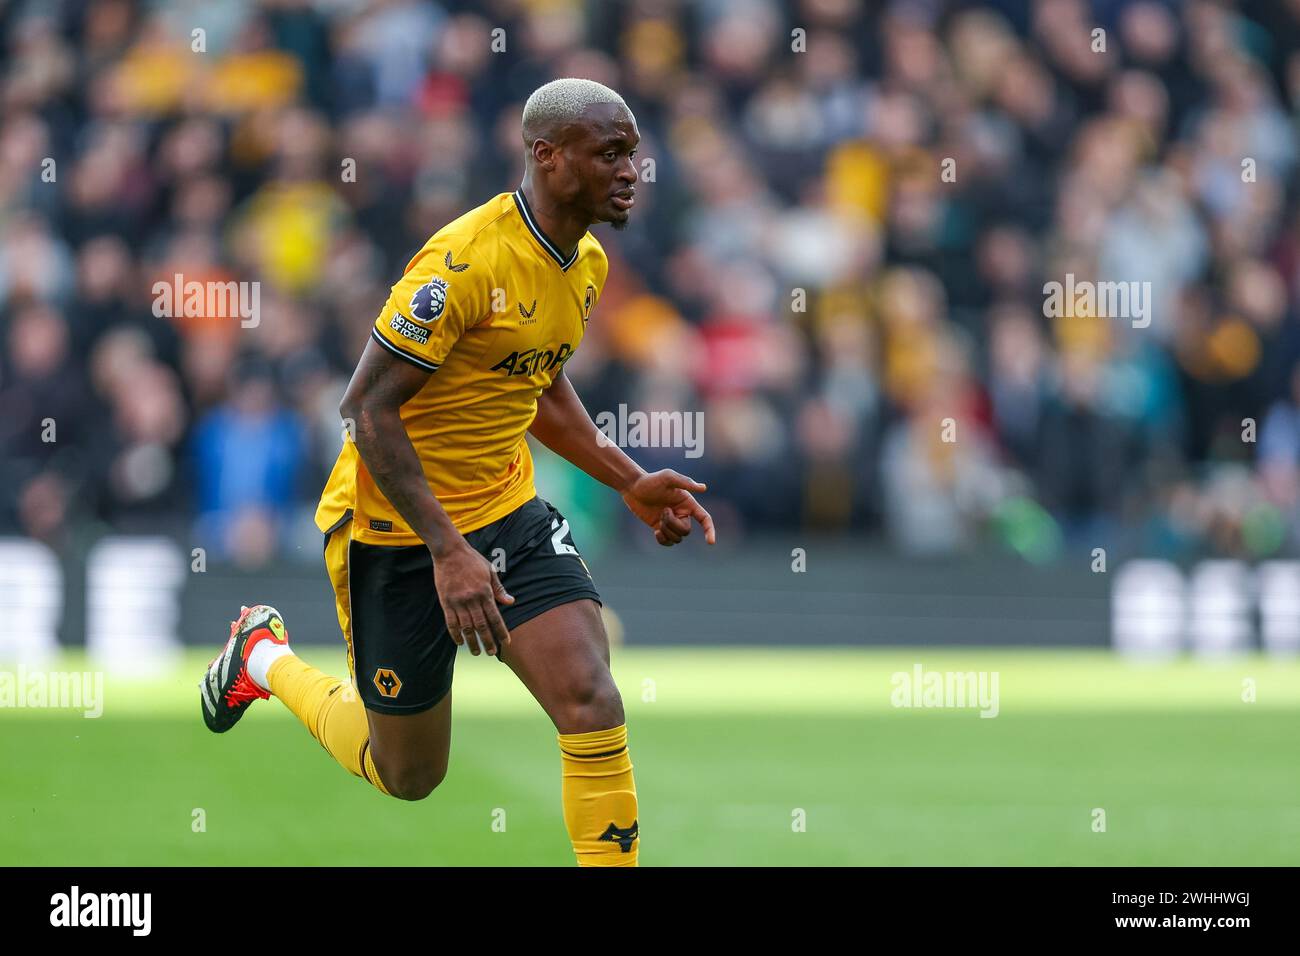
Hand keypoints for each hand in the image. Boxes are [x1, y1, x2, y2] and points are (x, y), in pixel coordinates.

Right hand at [431, 541, 514, 655]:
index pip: (495, 617)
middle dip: (488, 641)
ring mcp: (458, 602)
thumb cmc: (472, 560)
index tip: (506, 642)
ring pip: (466, 627)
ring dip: (472, 642)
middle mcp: (472, 599)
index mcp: (485, 592)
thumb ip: (499, 589)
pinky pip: (451, 622)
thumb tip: (510, 602)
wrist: (450, 552)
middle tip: (491, 653)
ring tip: (476, 652)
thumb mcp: (490, 571)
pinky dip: (455, 634)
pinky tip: (460, 642)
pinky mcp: (446, 602)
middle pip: (482, 626)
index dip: (501, 631)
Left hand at [621, 469, 716, 545]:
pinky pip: (667, 542)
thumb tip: (704, 488)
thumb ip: (685, 482)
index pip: (704, 518)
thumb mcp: (668, 477)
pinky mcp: (660, 528)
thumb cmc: (651, 480)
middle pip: (686, 531)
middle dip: (673, 524)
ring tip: (658, 519)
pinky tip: (655, 532)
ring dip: (666, 531)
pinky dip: (663, 540)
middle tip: (663, 511)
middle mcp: (682, 513)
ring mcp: (671, 522)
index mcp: (688, 503)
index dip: (709, 530)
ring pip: (677, 538)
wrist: (633, 487)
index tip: (710, 543)